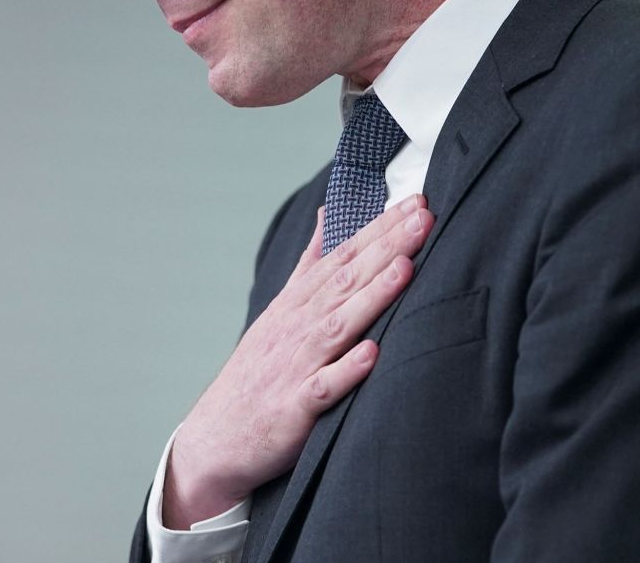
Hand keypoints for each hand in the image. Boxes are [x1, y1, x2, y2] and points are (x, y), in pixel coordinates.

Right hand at [162, 194, 433, 528]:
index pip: (344, 256)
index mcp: (297, 302)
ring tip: (405, 269)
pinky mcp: (293, 407)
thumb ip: (309, 262)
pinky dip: (345, 370)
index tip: (416, 202)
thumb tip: (327, 215)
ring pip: (338, 325)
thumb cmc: (257, 372)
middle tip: (424, 216)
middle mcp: (297, 327)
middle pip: (346, 280)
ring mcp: (294, 365)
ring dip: (371, 296)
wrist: (216, 438)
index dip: (380, 228)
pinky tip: (371, 353)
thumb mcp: (280, 308)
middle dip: (386, 247)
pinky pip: (322, 387)